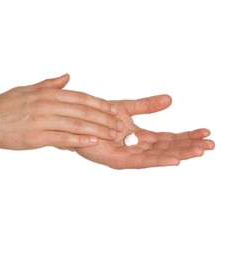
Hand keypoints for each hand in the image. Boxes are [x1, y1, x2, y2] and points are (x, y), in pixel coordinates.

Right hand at [0, 74, 124, 149]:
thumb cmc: (5, 106)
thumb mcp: (27, 89)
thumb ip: (49, 84)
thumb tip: (67, 77)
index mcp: (46, 93)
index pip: (80, 97)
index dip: (99, 103)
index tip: (114, 109)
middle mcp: (46, 104)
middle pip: (82, 110)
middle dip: (104, 117)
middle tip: (121, 124)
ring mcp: (42, 120)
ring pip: (76, 124)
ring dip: (98, 129)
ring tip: (114, 135)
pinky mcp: (36, 137)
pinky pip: (63, 138)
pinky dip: (80, 140)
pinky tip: (93, 142)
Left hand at [75, 95, 214, 168]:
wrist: (75, 118)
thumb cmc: (97, 115)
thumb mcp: (128, 108)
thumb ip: (147, 106)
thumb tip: (170, 99)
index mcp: (139, 137)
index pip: (167, 138)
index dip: (186, 136)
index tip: (206, 132)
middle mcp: (135, 148)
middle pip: (167, 149)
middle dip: (188, 146)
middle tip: (210, 144)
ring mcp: (127, 155)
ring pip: (157, 156)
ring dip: (179, 153)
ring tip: (199, 150)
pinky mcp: (116, 160)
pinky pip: (140, 161)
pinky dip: (158, 160)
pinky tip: (175, 159)